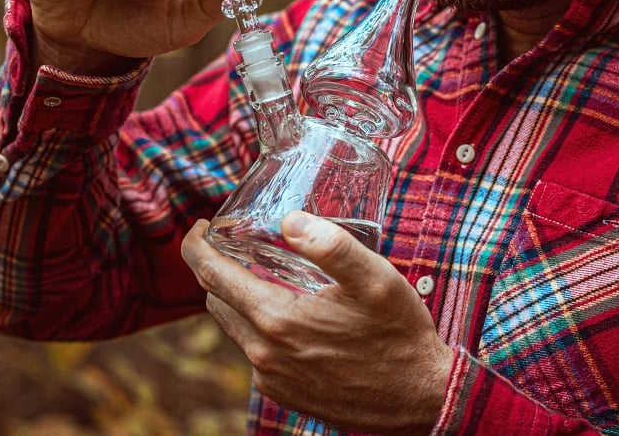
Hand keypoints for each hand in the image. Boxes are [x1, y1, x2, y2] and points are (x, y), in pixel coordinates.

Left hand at [181, 212, 452, 434]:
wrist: (421, 398)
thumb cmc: (400, 335)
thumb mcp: (375, 279)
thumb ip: (332, 246)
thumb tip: (289, 219)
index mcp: (276, 320)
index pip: (211, 276)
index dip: (197, 246)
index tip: (200, 227)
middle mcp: (263, 354)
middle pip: (217, 301)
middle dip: (217, 269)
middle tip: (235, 243)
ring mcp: (271, 378)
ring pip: (235, 327)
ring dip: (240, 298)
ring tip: (263, 273)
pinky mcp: (283, 393)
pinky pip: (256, 351)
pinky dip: (260, 326)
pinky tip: (291, 314)